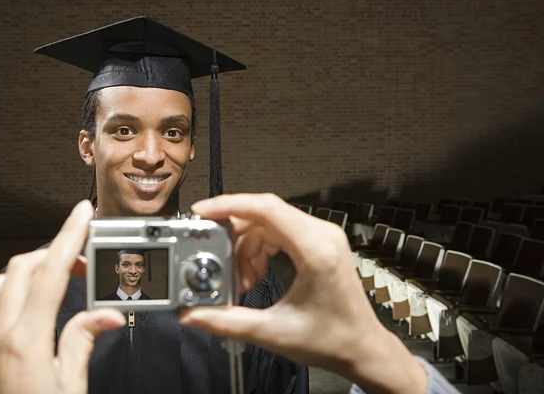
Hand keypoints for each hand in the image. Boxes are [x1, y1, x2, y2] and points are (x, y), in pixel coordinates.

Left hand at [0, 200, 125, 393]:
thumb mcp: (71, 387)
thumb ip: (82, 342)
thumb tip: (104, 315)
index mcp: (24, 341)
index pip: (51, 273)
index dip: (69, 238)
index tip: (81, 215)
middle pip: (21, 269)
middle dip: (54, 252)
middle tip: (84, 256)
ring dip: (29, 270)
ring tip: (59, 277)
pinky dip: (9, 290)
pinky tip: (30, 303)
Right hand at [178, 193, 427, 393]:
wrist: (362, 348)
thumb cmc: (331, 340)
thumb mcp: (273, 332)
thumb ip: (227, 322)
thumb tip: (191, 314)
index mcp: (316, 250)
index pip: (267, 209)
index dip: (230, 205)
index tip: (203, 213)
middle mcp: (322, 235)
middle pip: (264, 215)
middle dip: (234, 236)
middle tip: (215, 260)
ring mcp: (323, 236)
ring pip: (269, 223)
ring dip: (247, 247)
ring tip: (242, 280)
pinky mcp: (319, 243)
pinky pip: (279, 232)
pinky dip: (260, 249)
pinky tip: (255, 274)